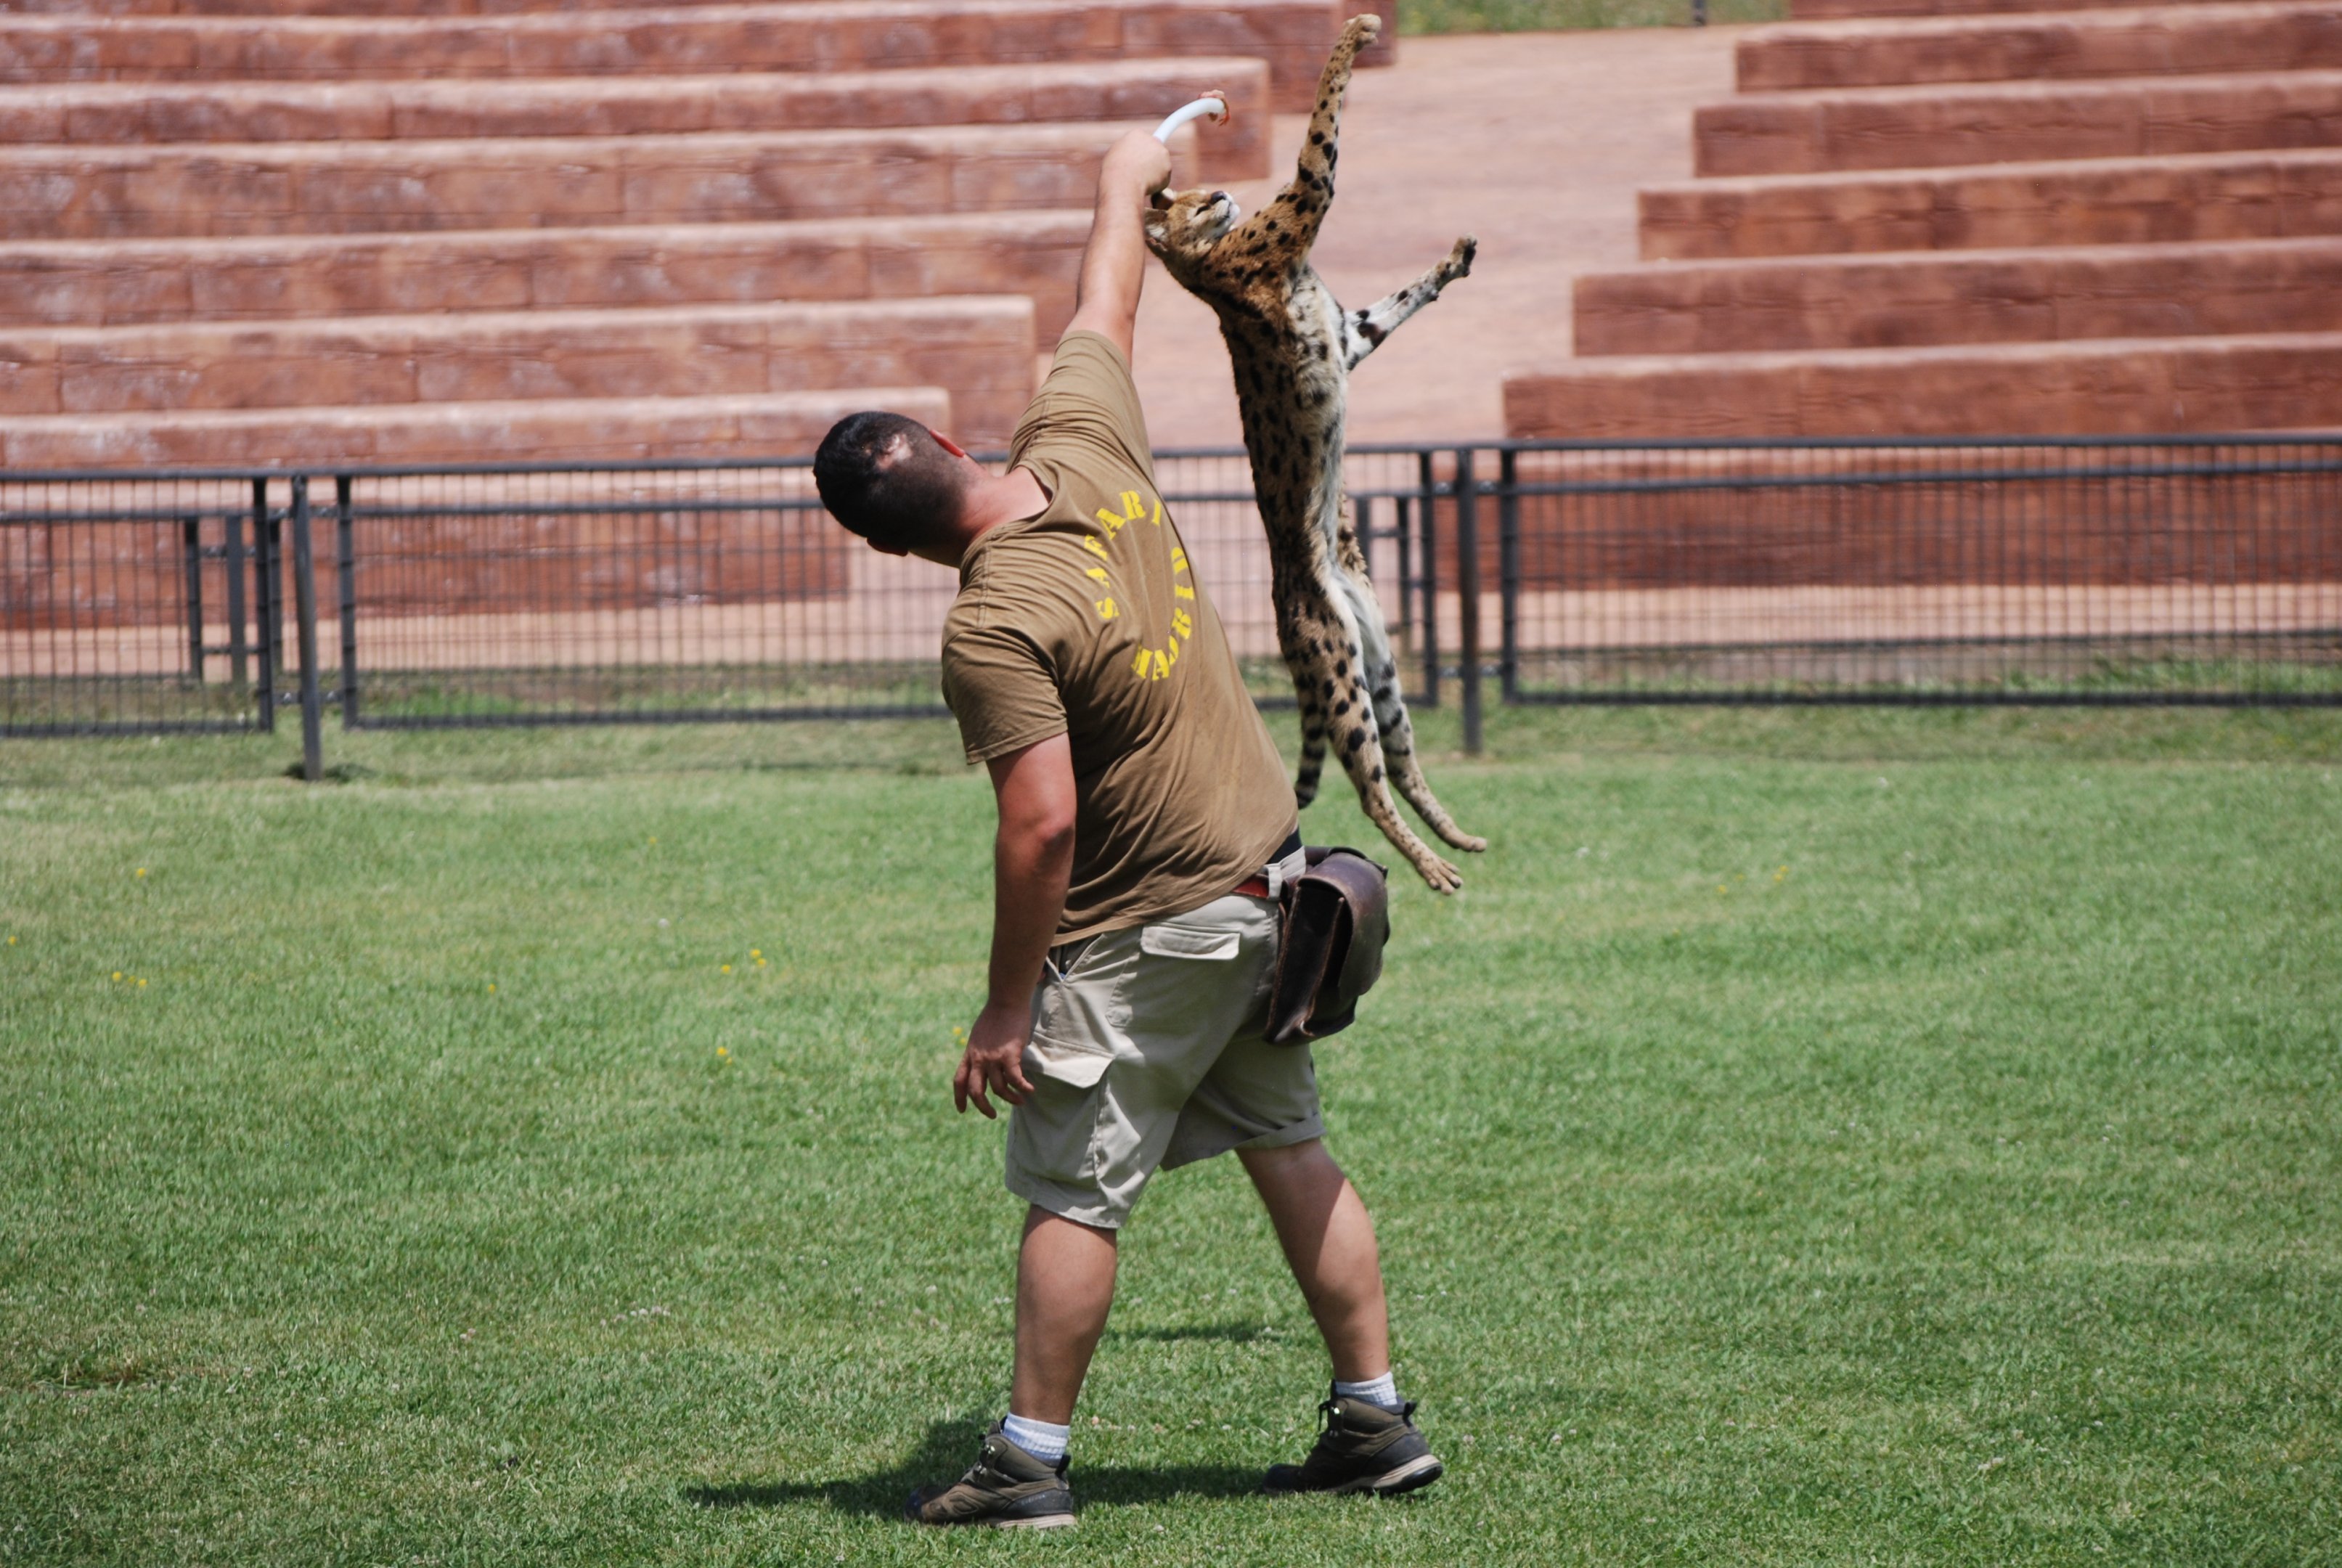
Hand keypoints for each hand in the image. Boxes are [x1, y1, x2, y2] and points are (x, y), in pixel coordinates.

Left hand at [953, 999, 1036, 1118]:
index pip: (959, 1080)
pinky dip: (1023, 1088)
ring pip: (999, 1088)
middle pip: (976, 1091)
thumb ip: (979, 1050)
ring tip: (1021, 1101)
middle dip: (983, 1107)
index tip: (962, 1110)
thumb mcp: (979, 1035)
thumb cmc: (996, 1015)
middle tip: (992, 1115)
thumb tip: (984, 1061)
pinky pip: (1015, 1079)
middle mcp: (978, 1059)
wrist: (1006, 1001)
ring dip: (1011, 1099)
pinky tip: (1030, 1090)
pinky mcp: (1009, 1055)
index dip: (959, 1098)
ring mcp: (993, 1058)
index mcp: (969, 1054)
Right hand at [1100, 130, 1172, 202]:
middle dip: (1149, 162)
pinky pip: (1163, 178)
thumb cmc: (1114, 171)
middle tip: (1138, 173)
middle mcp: (1152, 140)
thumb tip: (1132, 158)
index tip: (1146, 151)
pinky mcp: (1168, 168)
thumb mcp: (1115, 155)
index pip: (1143, 140)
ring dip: (1153, 173)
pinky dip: (1157, 184)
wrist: (1123, 182)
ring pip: (1160, 165)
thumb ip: (1127, 152)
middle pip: (1154, 151)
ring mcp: (1162, 153)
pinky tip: (1146, 185)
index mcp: (1137, 135)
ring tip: (1139, 180)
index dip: (1142, 150)